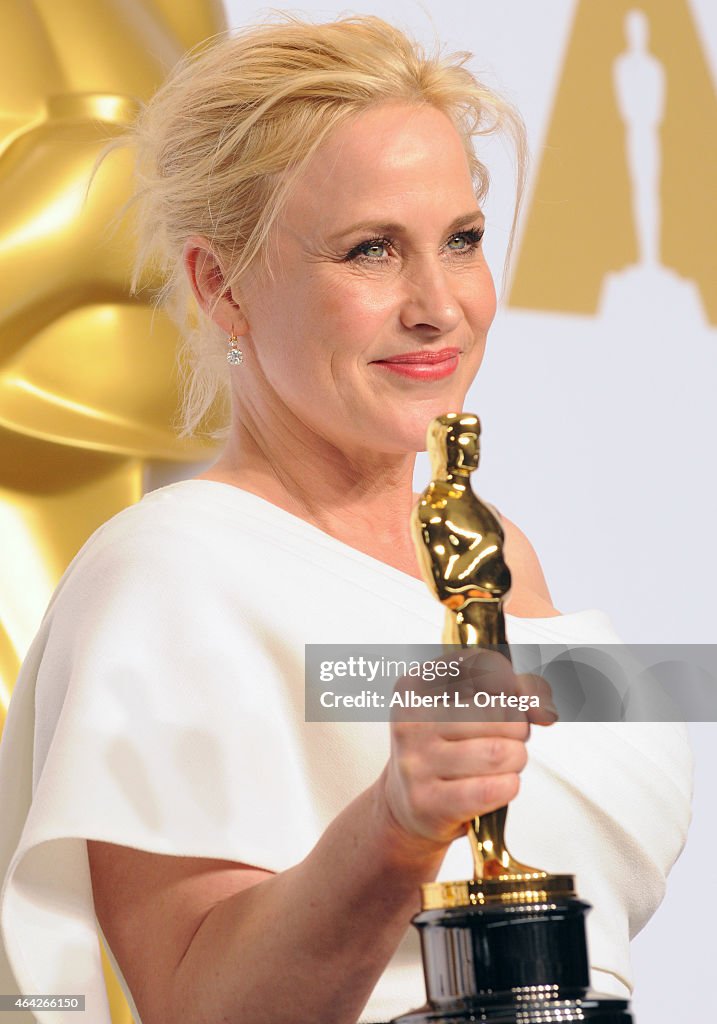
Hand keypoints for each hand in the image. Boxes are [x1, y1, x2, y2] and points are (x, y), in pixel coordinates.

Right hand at [383, 650, 555, 846]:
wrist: (405, 805)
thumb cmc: (443, 748)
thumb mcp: (466, 706)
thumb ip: (515, 691)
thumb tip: (545, 710)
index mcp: (416, 686)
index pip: (484, 666)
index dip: (511, 684)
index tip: (509, 698)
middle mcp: (411, 721)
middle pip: (501, 713)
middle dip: (517, 729)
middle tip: (504, 738)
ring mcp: (416, 762)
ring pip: (501, 753)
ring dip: (515, 760)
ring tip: (499, 763)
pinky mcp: (429, 802)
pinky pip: (495, 789)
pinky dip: (508, 786)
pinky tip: (494, 785)